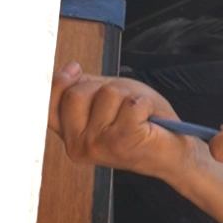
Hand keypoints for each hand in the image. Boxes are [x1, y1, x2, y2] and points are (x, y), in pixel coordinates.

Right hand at [50, 63, 184, 176]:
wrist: (174, 152)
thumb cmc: (142, 125)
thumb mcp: (106, 100)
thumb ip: (83, 87)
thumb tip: (69, 69)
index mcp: (70, 137)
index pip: (48, 104)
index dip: (59, 82)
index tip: (74, 71)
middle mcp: (78, 146)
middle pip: (75, 94)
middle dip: (102, 88)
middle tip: (121, 105)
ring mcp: (99, 146)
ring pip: (106, 94)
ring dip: (127, 97)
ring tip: (136, 115)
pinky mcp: (122, 143)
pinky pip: (131, 103)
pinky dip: (144, 104)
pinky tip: (147, 120)